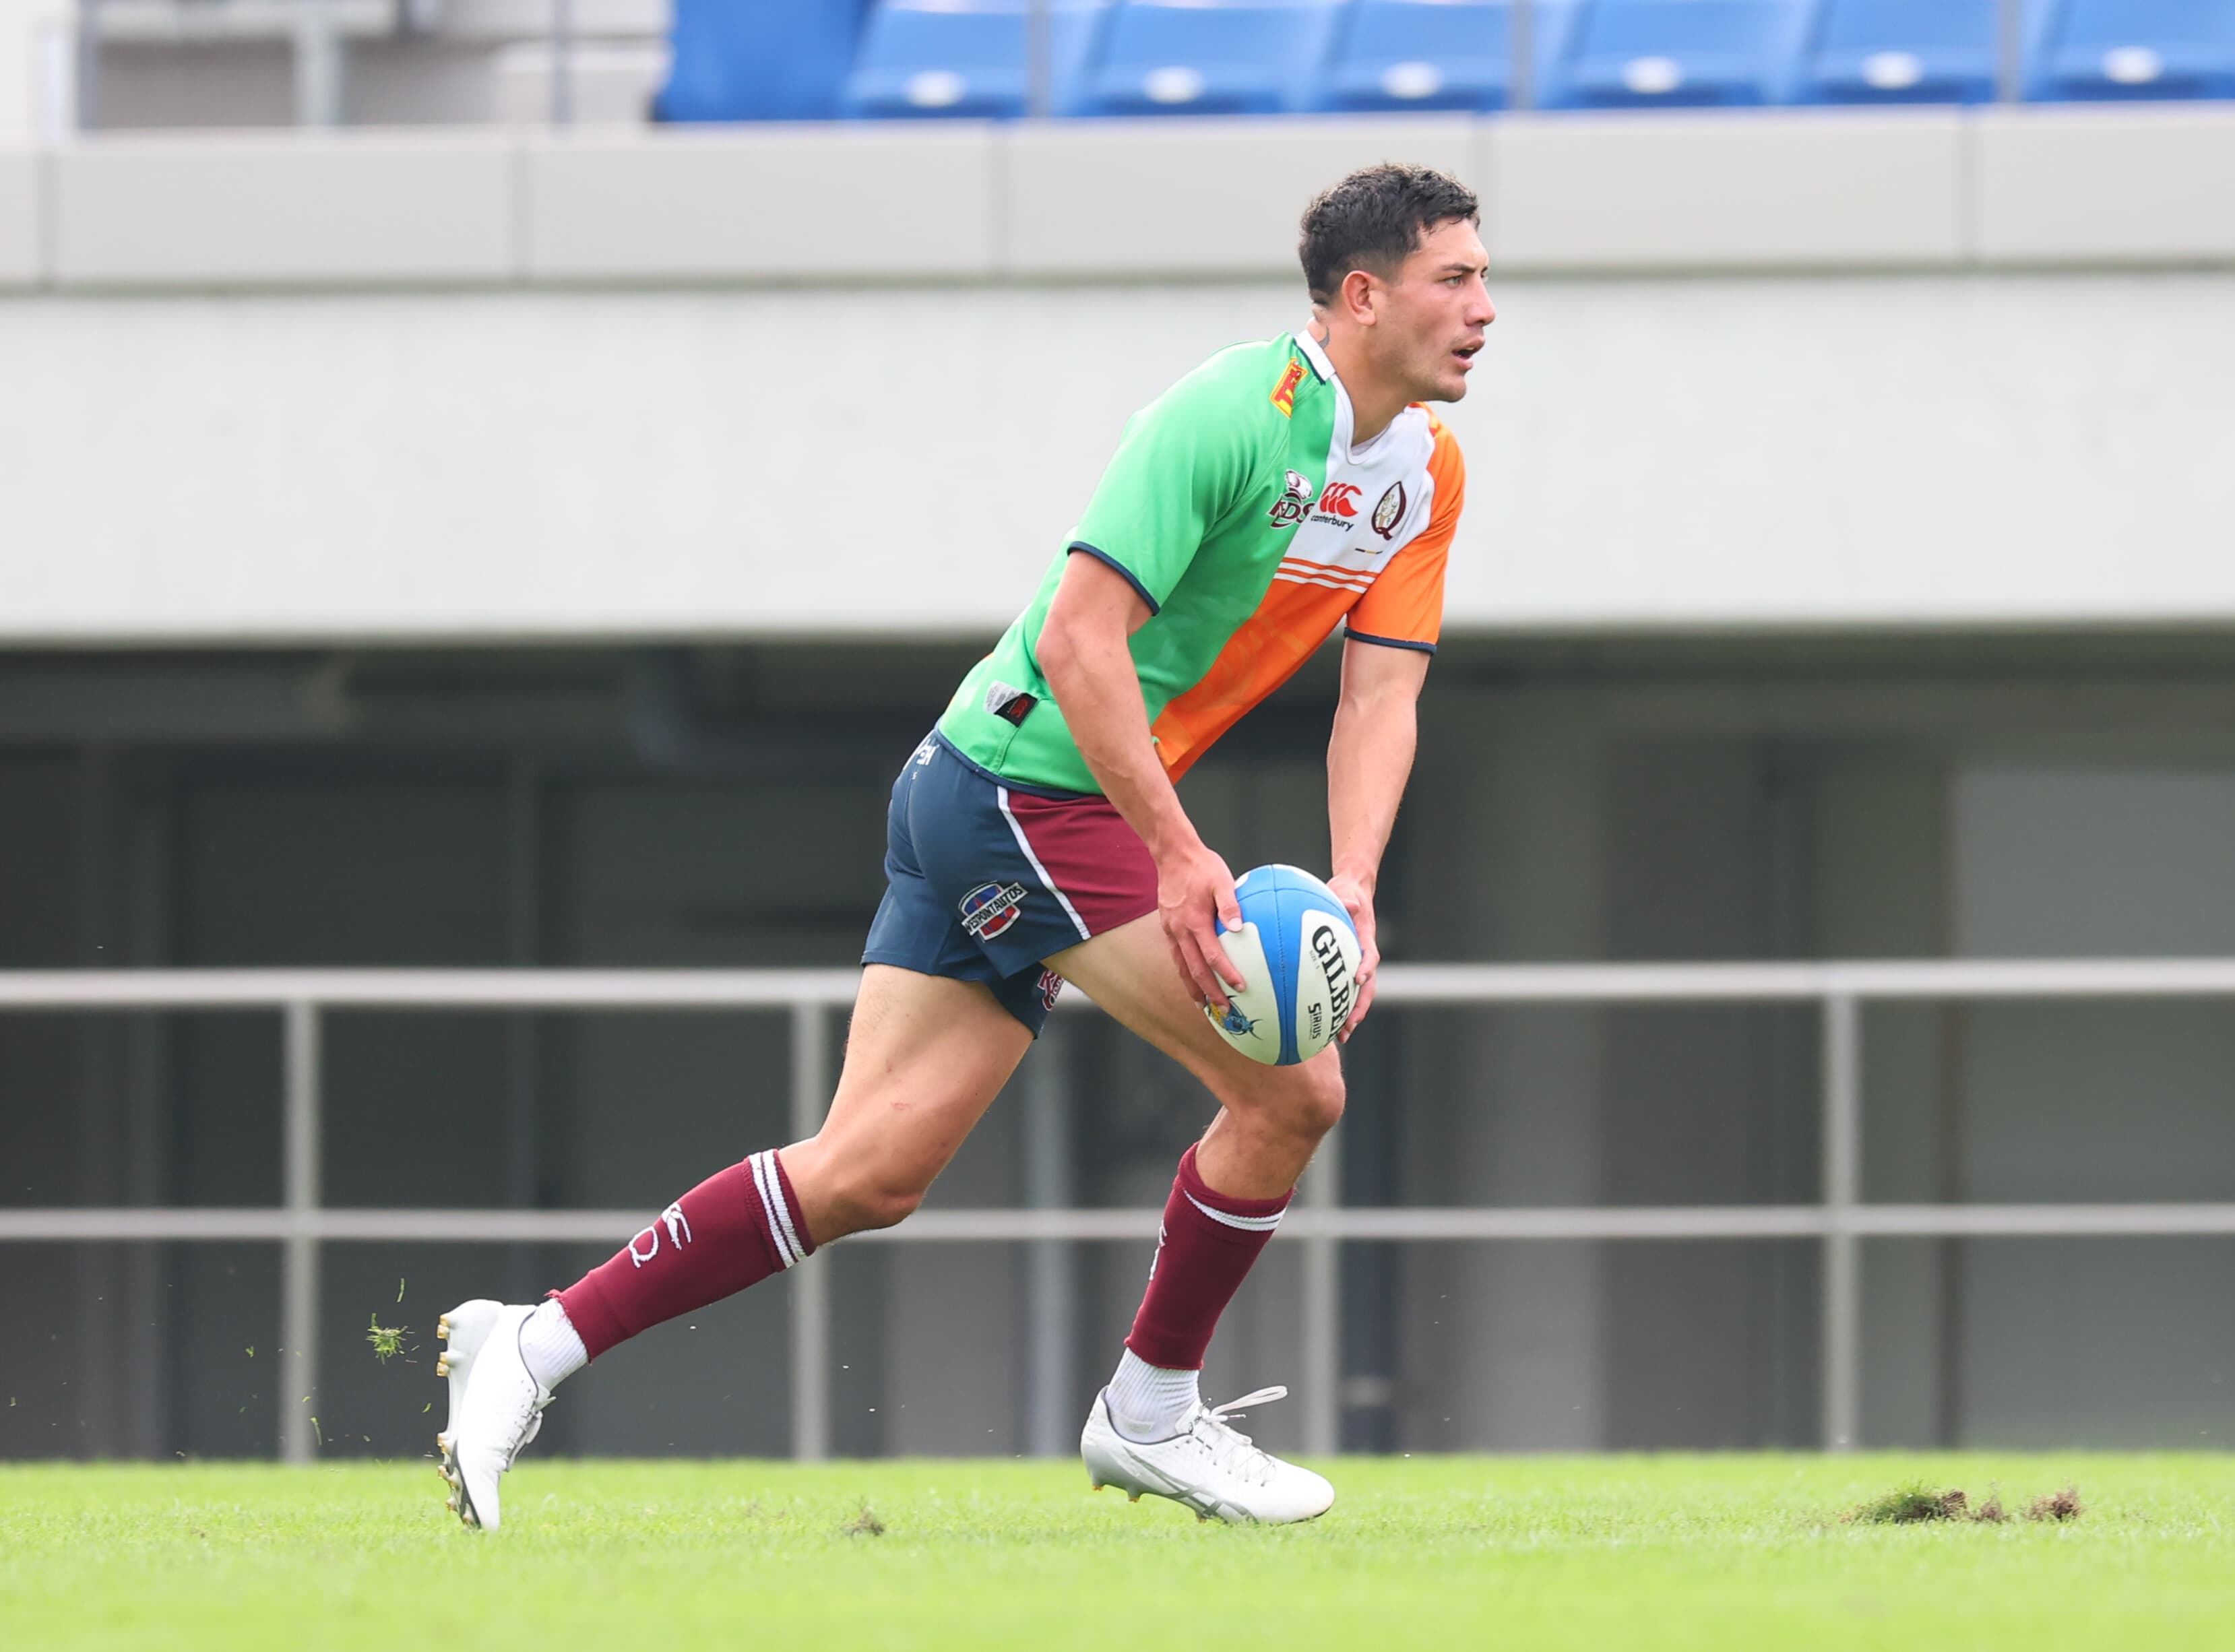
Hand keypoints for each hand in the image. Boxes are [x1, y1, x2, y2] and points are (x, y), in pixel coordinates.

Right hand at [1157, 838, 1245, 1010]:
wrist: (1172, 855)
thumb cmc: (1202, 866)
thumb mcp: (1221, 879)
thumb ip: (1230, 904)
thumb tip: (1238, 928)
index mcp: (1194, 921)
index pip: (1212, 956)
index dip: (1226, 974)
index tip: (1241, 988)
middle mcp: (1179, 930)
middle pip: (1194, 970)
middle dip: (1209, 992)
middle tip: (1224, 1010)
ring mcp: (1171, 930)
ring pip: (1181, 967)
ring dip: (1193, 988)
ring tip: (1204, 1006)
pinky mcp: (1167, 927)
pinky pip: (1176, 956)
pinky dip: (1185, 972)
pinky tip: (1192, 980)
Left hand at [1326, 870, 1378, 1042]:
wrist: (1353, 893)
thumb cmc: (1347, 892)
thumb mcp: (1346, 891)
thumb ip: (1347, 899)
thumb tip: (1351, 903)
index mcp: (1365, 938)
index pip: (1370, 956)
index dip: (1366, 968)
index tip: (1359, 979)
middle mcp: (1363, 955)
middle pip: (1366, 987)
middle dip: (1359, 1008)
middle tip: (1348, 1027)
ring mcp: (1356, 963)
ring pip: (1357, 995)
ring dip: (1350, 1015)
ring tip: (1339, 1036)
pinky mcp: (1345, 967)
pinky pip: (1341, 989)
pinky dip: (1334, 1004)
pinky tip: (1319, 1021)